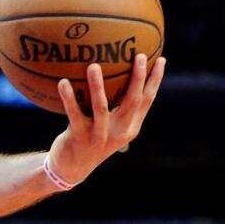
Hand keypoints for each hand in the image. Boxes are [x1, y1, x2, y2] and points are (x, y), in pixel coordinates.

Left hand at [49, 53, 165, 185]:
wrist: (71, 168)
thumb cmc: (90, 139)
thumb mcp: (108, 126)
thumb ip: (115, 107)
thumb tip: (114, 74)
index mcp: (131, 127)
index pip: (147, 100)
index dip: (155, 80)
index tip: (161, 59)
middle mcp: (119, 131)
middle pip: (133, 101)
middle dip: (138, 77)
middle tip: (138, 55)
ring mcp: (100, 135)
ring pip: (101, 107)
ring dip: (98, 85)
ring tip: (94, 65)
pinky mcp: (80, 137)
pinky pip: (74, 113)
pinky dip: (68, 98)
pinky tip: (63, 82)